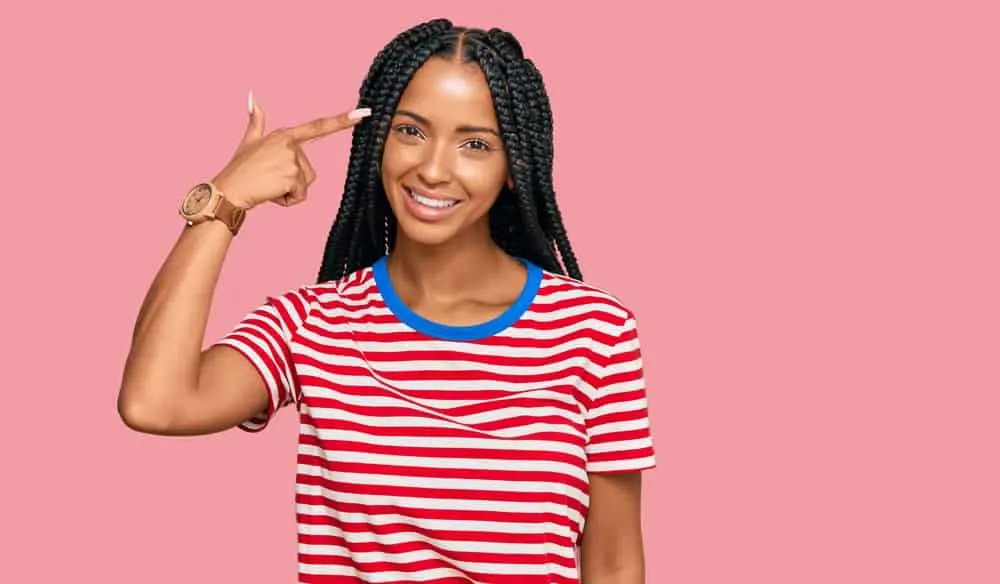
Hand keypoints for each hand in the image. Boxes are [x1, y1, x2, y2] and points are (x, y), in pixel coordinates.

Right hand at [212, 94, 370, 208]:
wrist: (228, 189)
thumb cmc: (240, 167)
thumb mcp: (249, 140)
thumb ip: (256, 120)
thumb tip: (252, 96)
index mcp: (285, 134)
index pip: (318, 126)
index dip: (342, 120)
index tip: (364, 113)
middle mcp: (291, 144)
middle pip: (309, 170)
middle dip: (292, 181)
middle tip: (268, 179)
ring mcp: (292, 160)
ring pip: (305, 183)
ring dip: (289, 191)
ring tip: (268, 185)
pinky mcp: (293, 176)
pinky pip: (300, 196)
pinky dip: (287, 200)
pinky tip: (270, 193)